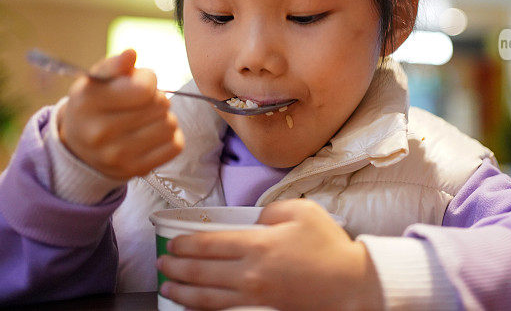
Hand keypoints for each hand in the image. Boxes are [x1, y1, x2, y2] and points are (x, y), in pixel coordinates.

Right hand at [57, 49, 184, 179]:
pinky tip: (153, 134)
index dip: (147, 80)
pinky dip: (170, 136)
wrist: (80, 147)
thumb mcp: (96, 80)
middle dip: (156, 98)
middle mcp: (99, 133)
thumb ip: (114, 65)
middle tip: (141, 103)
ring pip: (170, 124)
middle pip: (160, 105)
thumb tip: (131, 54)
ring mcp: (117, 156)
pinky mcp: (135, 171)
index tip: (138, 83)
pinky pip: (176, 145)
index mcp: (88, 103)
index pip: (144, 88)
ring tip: (147, 118)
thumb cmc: (95, 104)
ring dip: (164, 117)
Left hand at [158, 199, 383, 310]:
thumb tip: (253, 219)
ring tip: (166, 287)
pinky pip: (222, 309)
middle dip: (175, 267)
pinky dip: (201, 307)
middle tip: (161, 263)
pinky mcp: (261, 308)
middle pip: (200, 271)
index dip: (185, 244)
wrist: (350, 283)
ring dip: (181, 291)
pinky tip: (193, 304)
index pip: (209, 243)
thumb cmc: (327, 246)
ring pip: (206, 296)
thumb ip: (270, 210)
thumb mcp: (301, 211)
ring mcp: (254, 294)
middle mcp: (249, 272)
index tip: (172, 242)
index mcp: (257, 244)